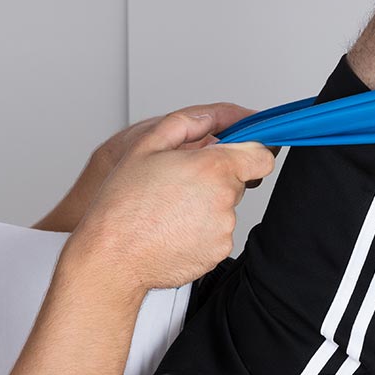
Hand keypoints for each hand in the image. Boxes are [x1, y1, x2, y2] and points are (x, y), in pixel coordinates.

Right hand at [34, 103, 258, 232]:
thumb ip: (187, 124)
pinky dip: (201, 231)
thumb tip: (212, 118)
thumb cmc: (123, 204)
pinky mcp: (219, 252)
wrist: (112, 256)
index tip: (237, 155)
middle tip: (180, 185)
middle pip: (238, 182)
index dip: (250, 152)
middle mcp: (225, 199)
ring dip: (206, 206)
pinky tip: (173, 230)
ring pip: (226, 209)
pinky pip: (217, 234)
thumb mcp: (146, 146)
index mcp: (213, 168)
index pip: (262, 155)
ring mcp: (223, 229)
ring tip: (170, 211)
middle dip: (216, 179)